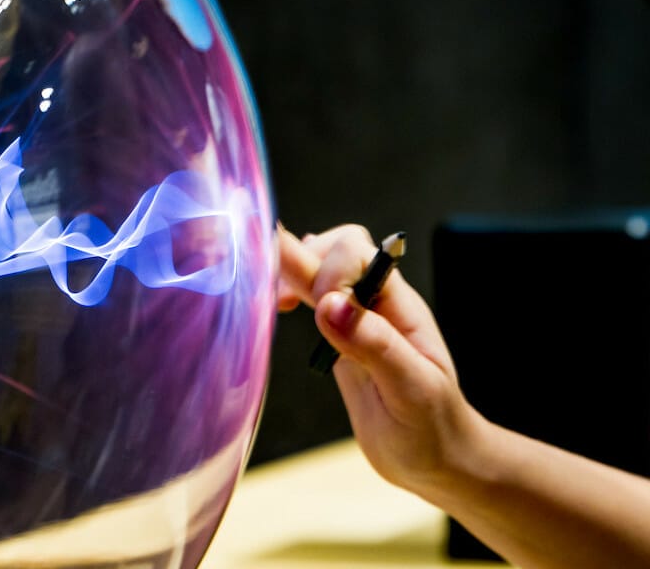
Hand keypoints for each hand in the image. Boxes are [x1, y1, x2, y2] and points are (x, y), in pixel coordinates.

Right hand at [277, 224, 487, 494]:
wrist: (437, 462)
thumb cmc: (433, 429)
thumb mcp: (411, 390)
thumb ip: (374, 344)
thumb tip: (329, 303)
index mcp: (398, 306)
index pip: (357, 253)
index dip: (329, 269)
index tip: (317, 307)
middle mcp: (375, 304)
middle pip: (334, 250)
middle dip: (300, 259)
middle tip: (280, 299)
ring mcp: (355, 320)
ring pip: (318, 270)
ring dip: (289, 272)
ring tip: (274, 300)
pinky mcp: (338, 339)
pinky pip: (311, 298)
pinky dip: (289, 293)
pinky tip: (280, 304)